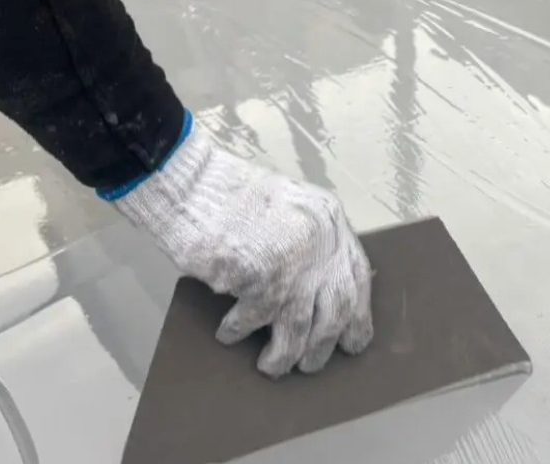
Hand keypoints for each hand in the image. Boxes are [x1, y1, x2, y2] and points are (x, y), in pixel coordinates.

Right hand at [113, 120, 373, 377]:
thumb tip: (316, 289)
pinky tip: (228, 335)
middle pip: (337, 309)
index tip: (352, 339)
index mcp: (328, 218)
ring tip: (272, 366)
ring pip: (301, 328)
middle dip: (325, 345)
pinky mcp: (259, 278)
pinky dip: (239, 332)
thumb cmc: (230, 193)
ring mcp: (293, 262)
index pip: (356, 276)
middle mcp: (319, 241)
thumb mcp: (288, 206)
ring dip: (285, 355)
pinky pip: (253, 321)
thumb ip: (308, 239)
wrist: (192, 182)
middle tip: (311, 364)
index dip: (357, 313)